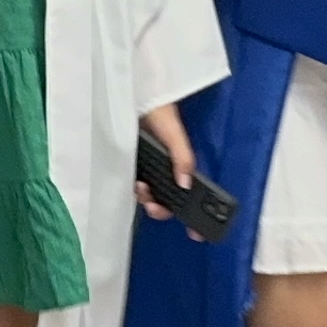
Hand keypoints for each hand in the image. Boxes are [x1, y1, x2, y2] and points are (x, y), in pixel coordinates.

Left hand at [138, 102, 194, 219]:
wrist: (131, 92)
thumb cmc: (157, 108)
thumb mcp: (173, 133)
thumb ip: (182, 157)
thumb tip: (186, 185)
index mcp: (179, 162)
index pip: (188, 194)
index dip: (192, 214)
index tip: (194, 234)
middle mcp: (165, 167)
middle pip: (167, 199)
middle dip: (161, 208)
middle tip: (152, 205)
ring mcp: (148, 166)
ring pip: (151, 193)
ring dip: (147, 198)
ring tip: (141, 188)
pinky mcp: (132, 162)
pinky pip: (136, 182)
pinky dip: (135, 188)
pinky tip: (133, 182)